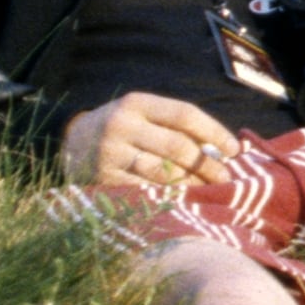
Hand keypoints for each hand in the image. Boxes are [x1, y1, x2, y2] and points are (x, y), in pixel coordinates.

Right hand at [63, 93, 241, 189]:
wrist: (69, 144)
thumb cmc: (122, 130)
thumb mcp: (142, 115)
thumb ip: (176, 127)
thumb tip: (223, 151)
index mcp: (135, 103)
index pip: (185, 115)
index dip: (214, 132)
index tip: (235, 149)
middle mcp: (121, 125)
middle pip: (177, 146)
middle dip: (208, 164)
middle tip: (226, 177)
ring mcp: (109, 154)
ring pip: (163, 171)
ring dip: (192, 183)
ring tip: (208, 190)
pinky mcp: (102, 180)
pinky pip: (145, 191)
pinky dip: (169, 196)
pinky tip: (183, 200)